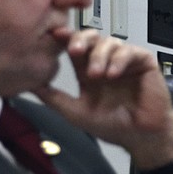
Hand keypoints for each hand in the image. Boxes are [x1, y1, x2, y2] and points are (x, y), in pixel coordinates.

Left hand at [33, 28, 172, 169]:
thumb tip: (29, 85)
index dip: (65, 38)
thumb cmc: (113, 126)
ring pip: (110, 42)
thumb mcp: (75, 112)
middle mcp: (106, 62)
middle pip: (92, 37)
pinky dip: (119, 60)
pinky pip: (130, 51)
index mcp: (88, 70)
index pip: (75, 47)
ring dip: (100, 55)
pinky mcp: (144, 62)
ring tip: (97, 75)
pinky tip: (113, 74)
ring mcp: (125, 61)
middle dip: (81, 39)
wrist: (141, 136)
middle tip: (74, 50)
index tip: (54, 36)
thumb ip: (54, 98)